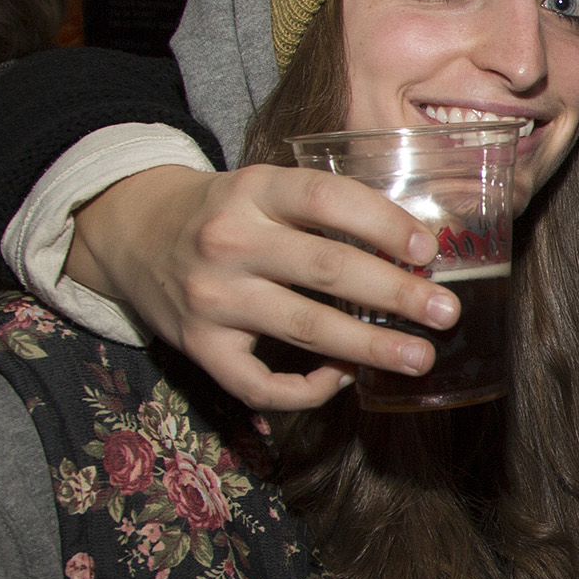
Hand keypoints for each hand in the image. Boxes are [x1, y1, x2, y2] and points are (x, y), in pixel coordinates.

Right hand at [67, 164, 455, 410]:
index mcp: (254, 191)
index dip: (383, 224)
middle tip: (445, 313)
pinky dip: (307, 390)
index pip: (327, 200)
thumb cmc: (226, 212)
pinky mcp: (198, 345)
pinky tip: (342, 379)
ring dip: (370, 346)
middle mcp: (229, 241)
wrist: (133, 231)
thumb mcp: (265, 188)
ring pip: (304, 328)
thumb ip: (324, 210)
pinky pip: (260, 384)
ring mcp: (212, 297)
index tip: (427, 250)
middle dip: (395, 294)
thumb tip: (415, 248)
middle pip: (326, 270)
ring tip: (419, 357)